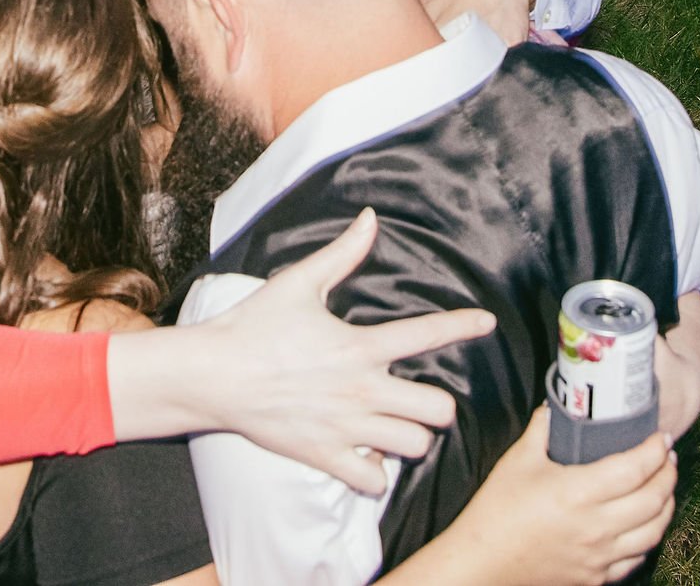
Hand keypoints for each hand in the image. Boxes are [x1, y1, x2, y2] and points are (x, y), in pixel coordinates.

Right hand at [194, 209, 495, 493]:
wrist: (213, 375)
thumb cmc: (254, 325)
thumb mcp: (299, 282)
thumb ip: (342, 253)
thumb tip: (370, 218)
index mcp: (360, 347)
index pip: (428, 335)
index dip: (464, 326)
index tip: (486, 322)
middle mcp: (362, 391)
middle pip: (439, 410)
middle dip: (436, 404)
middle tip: (417, 396)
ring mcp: (346, 428)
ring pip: (415, 447)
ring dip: (410, 437)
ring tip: (396, 426)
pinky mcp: (325, 456)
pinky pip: (374, 481)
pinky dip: (376, 472)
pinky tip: (367, 455)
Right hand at [416, 408, 676, 585]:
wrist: (484, 562)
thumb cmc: (497, 511)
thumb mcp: (517, 462)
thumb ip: (540, 430)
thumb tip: (554, 407)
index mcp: (578, 492)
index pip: (635, 468)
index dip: (655, 450)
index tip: (661, 437)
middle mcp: (597, 526)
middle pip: (654, 499)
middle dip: (669, 473)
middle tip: (668, 456)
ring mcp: (601, 555)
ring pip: (654, 531)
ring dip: (666, 506)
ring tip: (664, 487)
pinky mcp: (598, 576)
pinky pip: (638, 558)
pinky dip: (649, 537)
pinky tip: (645, 524)